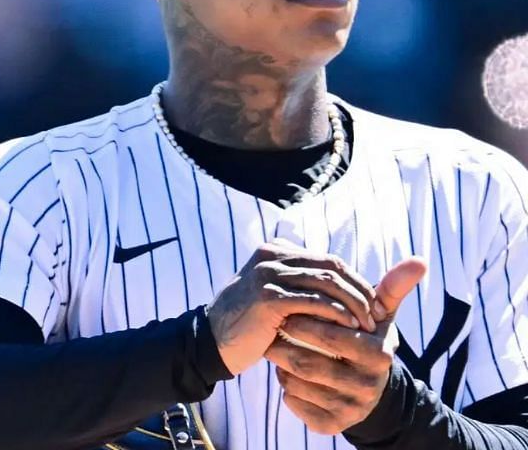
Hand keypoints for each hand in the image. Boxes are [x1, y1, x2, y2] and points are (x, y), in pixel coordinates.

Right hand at [206, 242, 379, 375]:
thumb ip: (301, 285)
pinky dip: (337, 313)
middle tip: (379, 314)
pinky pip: (314, 301)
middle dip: (360, 290)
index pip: (328, 259)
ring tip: (368, 323)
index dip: (356, 280)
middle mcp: (270, 256)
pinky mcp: (268, 297)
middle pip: (331, 266)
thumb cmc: (250, 324)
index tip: (374, 303)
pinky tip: (349, 327)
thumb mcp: (277, 296)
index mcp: (274, 251)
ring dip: (353, 302)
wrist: (213, 341)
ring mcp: (267, 274)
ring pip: (326, 281)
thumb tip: (343, 287)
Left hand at [267, 257, 426, 434]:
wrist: (368, 386)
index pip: (332, 335)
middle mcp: (367, 385)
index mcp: (378, 354)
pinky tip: (287, 375)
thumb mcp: (379, 316)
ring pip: (297, 383)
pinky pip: (295, 404)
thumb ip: (391, 289)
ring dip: (281, 364)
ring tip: (276, 347)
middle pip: (308, 362)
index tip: (287, 309)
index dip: (305, 322)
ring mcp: (350, 408)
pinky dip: (285, 388)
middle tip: (272, 327)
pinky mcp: (332, 425)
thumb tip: (419, 261)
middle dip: (284, 343)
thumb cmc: (365, 338)